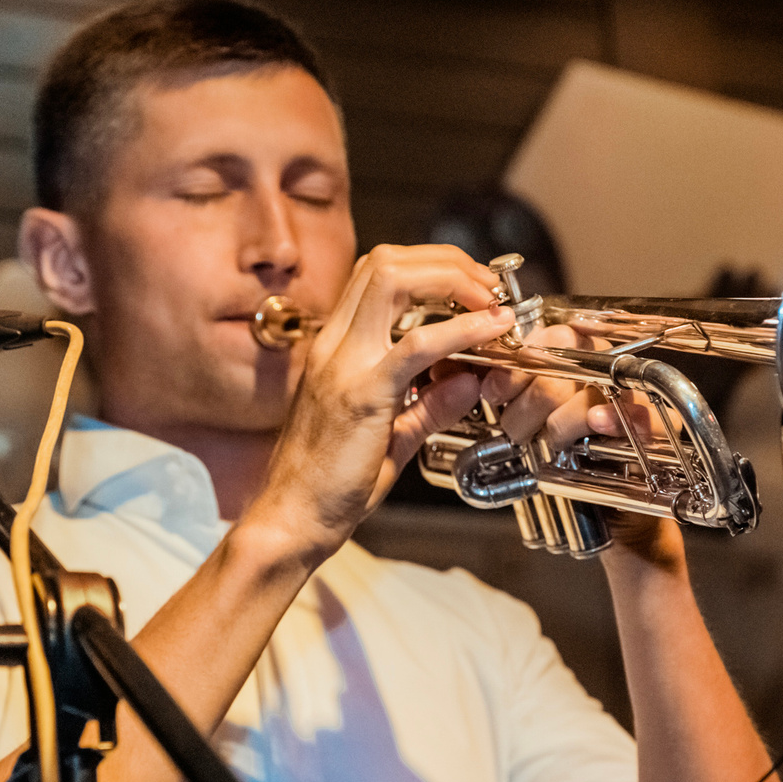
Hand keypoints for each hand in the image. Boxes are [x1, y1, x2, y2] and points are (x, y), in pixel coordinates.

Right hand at [243, 244, 513, 564]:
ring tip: (489, 301)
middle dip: (446, 261)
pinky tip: (491, 331)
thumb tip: (469, 381)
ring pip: (394, 279)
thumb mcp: (390, 437)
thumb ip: (429, 406)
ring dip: (451, 280)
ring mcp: (343, 364)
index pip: (378, 273)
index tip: (472, 287)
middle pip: (387, 261)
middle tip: (487, 286)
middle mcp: (335, 346)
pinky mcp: (361, 394)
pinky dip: (462, 329)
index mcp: (337, 349)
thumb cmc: (328, 486)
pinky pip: (417, 344)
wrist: (291, 521)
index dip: (431, 266)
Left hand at [484, 327, 686, 571]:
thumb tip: (475, 380)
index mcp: (578, 362)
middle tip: (516, 430)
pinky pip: (637, 412)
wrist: (611, 518)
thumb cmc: (569, 469)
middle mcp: (608, 372)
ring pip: (591, 389)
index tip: (493, 390)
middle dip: (532, 398)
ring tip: (550, 445)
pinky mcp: (659, 426)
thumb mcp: (531, 430)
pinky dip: (615, 417)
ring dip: (560, 420)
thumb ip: (511, 399)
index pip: (552, 338)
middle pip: (568, 362)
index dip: (519, 360)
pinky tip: (599, 422)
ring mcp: (635, 398)